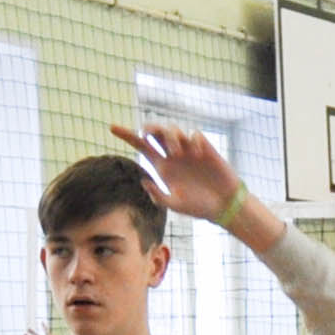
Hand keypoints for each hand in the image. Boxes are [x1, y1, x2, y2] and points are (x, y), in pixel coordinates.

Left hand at [109, 122, 248, 223]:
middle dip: (149, 128)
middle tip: (148, 135)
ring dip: (170, 137)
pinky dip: (192, 141)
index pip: (141, 146)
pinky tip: (197, 154)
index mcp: (162, 167)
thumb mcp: (175, 205)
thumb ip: (158, 196)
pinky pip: (194, 135)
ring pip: (173, 129)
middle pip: (155, 131)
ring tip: (177, 153)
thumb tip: (144, 180)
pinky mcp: (204, 148)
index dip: (126, 135)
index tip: (111, 127)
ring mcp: (188, 150)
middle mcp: (173, 155)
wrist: (223, 205)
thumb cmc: (199, 207)